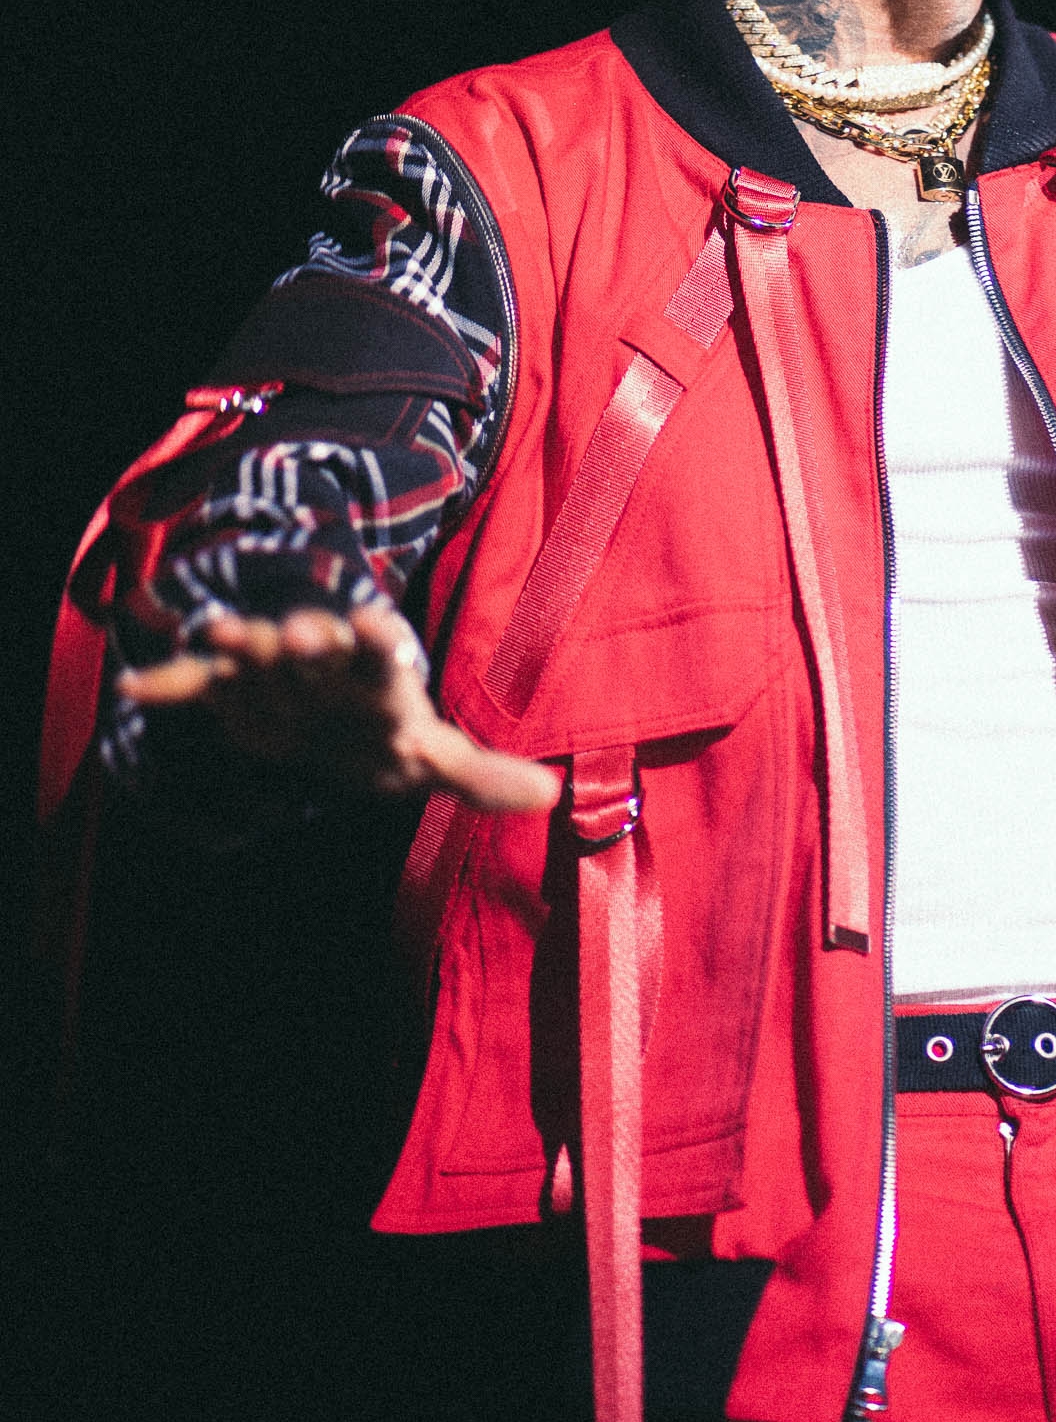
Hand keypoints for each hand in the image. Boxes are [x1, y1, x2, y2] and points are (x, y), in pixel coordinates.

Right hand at [115, 604, 563, 814]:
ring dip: (239, 641)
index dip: (378, 640)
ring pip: (257, 647)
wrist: (326, 707)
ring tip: (216, 631)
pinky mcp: (230, 687)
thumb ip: (483, 776)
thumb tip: (554, 800)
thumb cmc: (384, 729)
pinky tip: (136, 684)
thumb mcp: (432, 753)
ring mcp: (274, 668)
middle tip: (293, 630)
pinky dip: (170, 682)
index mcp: (378, 674)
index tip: (374, 621)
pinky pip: (197, 682)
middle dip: (305, 636)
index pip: (384, 653)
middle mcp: (326, 660)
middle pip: (316, 644)